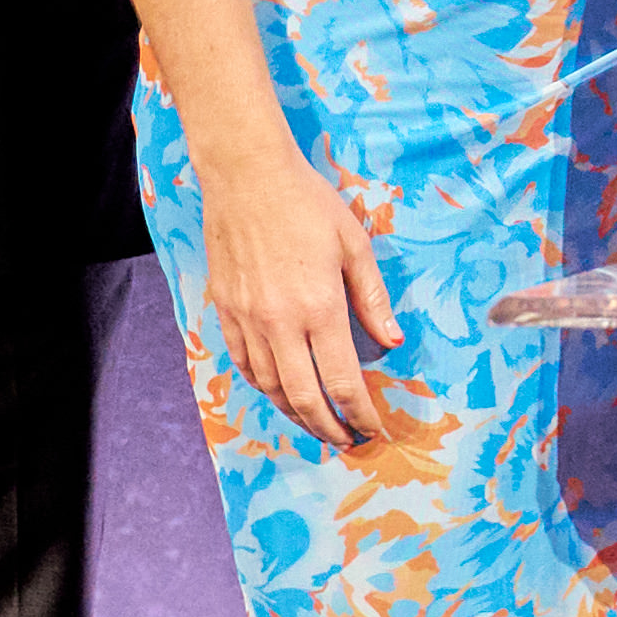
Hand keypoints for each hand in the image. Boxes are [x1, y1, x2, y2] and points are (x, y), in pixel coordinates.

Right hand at [197, 126, 398, 445]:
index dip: (360, 413)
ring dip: (294, 413)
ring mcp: (248, 319)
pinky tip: (279, 390)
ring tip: (316, 422)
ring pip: (270, 386)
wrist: (246, 175)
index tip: (373, 429)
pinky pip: (244, 363)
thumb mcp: (354, 244)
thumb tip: (391, 340)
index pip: (343, 380)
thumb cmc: (307, 202)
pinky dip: (264, 386)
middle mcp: (280, 322)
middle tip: (346, 441)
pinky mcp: (225, 309)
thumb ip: (372, 297)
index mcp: (320, 307)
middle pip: (304, 397)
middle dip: (328, 427)